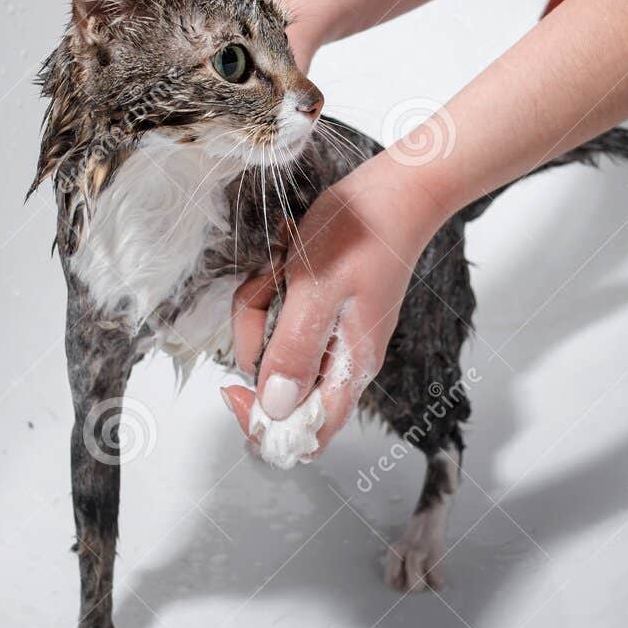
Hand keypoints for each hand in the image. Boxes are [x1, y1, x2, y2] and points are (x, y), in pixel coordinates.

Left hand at [221, 151, 452, 457]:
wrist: (392, 191)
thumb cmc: (362, 237)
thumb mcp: (316, 290)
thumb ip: (294, 351)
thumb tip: (274, 409)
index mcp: (348, 369)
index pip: (306, 436)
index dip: (264, 427)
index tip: (234, 389)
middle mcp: (339, 362)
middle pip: (280, 392)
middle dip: (254, 348)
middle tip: (262, 298)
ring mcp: (329, 335)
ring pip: (271, 348)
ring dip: (259, 309)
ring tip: (278, 267)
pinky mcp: (317, 311)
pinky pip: (276, 318)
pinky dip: (268, 292)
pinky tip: (282, 262)